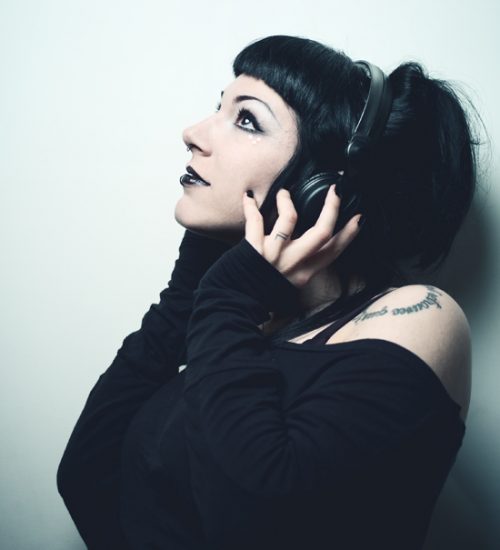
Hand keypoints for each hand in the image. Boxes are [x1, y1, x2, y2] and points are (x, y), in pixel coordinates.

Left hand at [242, 185, 361, 287]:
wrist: (235, 304)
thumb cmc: (262, 292)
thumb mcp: (291, 283)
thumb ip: (303, 266)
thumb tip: (312, 245)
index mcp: (305, 273)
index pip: (333, 251)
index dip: (349, 234)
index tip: (358, 217)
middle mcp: (293, 263)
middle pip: (321, 233)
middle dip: (331, 209)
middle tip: (334, 192)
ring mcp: (273, 255)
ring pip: (289, 220)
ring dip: (287, 202)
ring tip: (284, 193)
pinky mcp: (253, 249)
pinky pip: (254, 222)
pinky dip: (250, 207)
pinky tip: (249, 197)